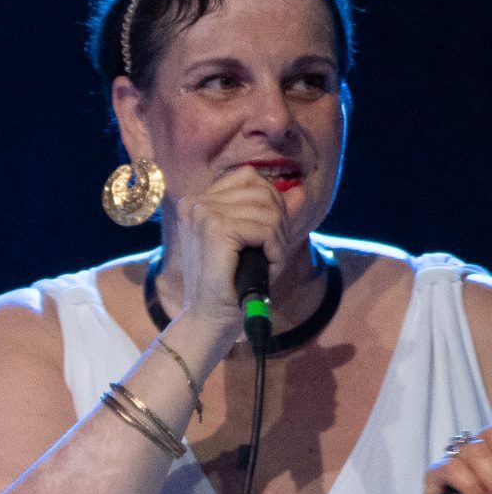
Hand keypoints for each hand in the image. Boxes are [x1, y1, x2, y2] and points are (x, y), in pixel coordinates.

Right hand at [160, 166, 288, 342]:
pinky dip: (275, 248)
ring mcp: (203, 214)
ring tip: (269, 260)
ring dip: (278, 238)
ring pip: (267, 210)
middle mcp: (195, 202)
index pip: (249, 177)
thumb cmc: (229, 281)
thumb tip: (299, 191)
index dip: (270, 202)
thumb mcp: (253, 240)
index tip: (267, 234)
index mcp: (197, 201)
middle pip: (262, 191)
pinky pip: (266, 228)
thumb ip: (273, 212)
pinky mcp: (216, 230)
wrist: (210, 316)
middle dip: (278, 221)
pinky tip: (267, 264)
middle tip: (271, 251)